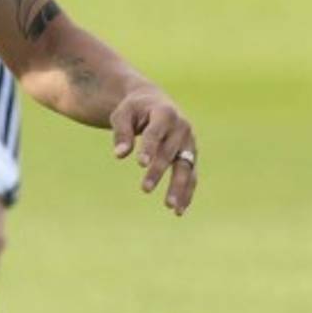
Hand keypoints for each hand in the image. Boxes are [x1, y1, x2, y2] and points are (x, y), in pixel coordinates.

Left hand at [110, 88, 196, 215]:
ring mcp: (189, 142)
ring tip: (169, 207)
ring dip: (179, 187)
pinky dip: (187, 192)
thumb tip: (119, 155)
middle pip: (170, 152)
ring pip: (186, 167)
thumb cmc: (135, 109)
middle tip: (145, 189)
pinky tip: (178, 210)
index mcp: (164, 112)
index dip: (149, 148)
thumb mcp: (123, 113)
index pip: (155, 132)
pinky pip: (192, 175)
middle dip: (158, 171)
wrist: (154, 102)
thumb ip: (121, 132)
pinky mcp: (192, 155)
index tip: (140, 164)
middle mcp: (181, 127)